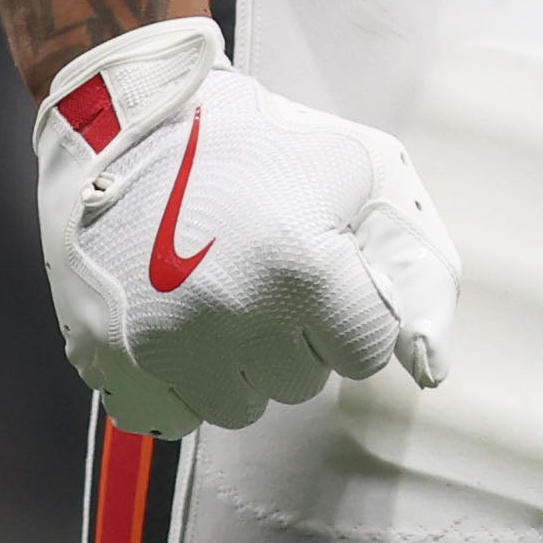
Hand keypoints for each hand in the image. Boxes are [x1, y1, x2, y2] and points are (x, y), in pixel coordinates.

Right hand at [33, 18, 457, 433]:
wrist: (129, 123)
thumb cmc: (256, 142)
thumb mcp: (357, 168)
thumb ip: (412, 264)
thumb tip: (429, 366)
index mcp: (303, 268)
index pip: (363, 352)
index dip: (351, 313)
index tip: (325, 278)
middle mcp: (236, 316)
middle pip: (301, 383)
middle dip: (296, 336)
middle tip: (266, 277)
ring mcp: (168, 344)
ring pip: (240, 408)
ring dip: (241, 366)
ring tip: (220, 297)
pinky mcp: (113, 358)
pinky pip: (172, 419)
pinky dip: (180, 386)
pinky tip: (177, 329)